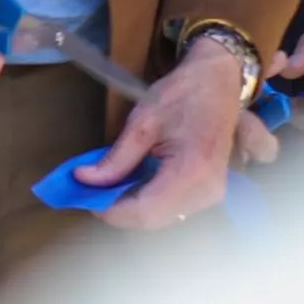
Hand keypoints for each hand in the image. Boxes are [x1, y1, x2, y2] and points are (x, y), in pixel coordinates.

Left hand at [86, 40, 257, 228]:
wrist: (220, 83)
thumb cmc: (184, 96)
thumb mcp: (142, 122)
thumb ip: (115, 158)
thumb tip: (83, 179)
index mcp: (192, 173)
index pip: (144, 212)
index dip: (110, 210)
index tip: (83, 196)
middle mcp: (207, 191)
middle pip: (151, 219)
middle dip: (117, 209)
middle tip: (90, 189)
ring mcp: (212, 194)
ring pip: (160, 217)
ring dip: (130, 205)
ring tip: (109, 182)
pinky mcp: (210, 191)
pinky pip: (172, 207)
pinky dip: (147, 199)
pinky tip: (131, 180)